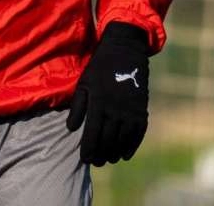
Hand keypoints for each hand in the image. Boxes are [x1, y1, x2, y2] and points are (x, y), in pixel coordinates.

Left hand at [66, 22, 149, 165]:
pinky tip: (125, 155)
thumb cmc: (99, 68)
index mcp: (98, 104)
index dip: (88, 150)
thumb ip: (78, 107)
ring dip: (115, 153)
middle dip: (100, 155)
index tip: (84, 159)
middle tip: (95, 162)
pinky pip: (138, 134)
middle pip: (107, 142)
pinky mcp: (142, 110)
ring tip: (108, 159)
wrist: (125, 52)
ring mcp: (130, 111)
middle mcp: (115, 110)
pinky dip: (132, 147)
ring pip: (122, 140)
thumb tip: (71, 129)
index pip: (92, 136)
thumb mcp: (83, 83)